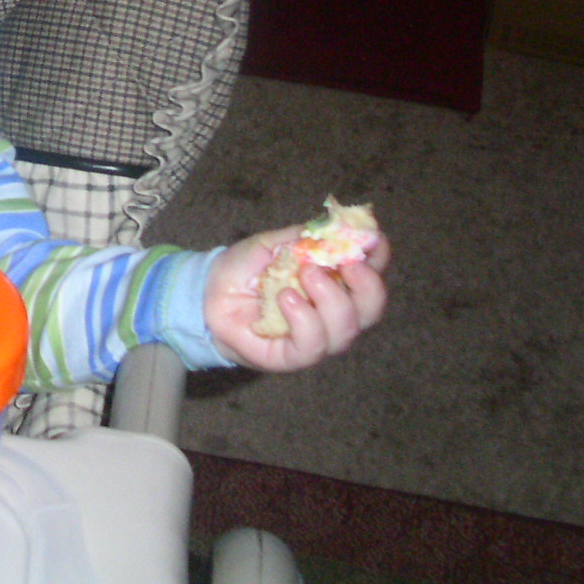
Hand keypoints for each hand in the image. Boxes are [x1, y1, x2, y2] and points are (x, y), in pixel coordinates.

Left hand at [204, 224, 390, 372]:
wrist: (205, 294)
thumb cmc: (242, 270)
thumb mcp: (271, 244)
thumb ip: (302, 237)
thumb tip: (337, 227)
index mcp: (333, 283)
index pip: (370, 274)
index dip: (378, 259)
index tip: (375, 239)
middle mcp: (332, 313)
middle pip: (371, 309)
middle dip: (368, 286)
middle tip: (346, 264)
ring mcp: (314, 337)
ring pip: (345, 330)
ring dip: (332, 300)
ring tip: (306, 275)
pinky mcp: (291, 356)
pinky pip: (312, 346)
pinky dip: (304, 319)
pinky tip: (286, 299)